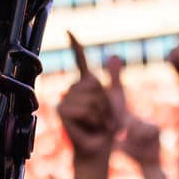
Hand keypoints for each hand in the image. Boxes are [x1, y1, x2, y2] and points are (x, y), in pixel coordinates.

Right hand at [57, 35, 116, 153]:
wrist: (100, 147)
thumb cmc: (107, 126)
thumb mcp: (115, 98)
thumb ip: (115, 78)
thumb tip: (114, 55)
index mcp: (86, 84)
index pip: (80, 60)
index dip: (75, 46)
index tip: (68, 31)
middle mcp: (73, 89)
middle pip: (95, 83)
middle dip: (105, 101)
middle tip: (103, 117)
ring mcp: (65, 99)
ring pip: (92, 97)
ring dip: (101, 113)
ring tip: (97, 123)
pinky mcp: (62, 111)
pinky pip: (85, 108)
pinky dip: (93, 119)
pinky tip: (88, 127)